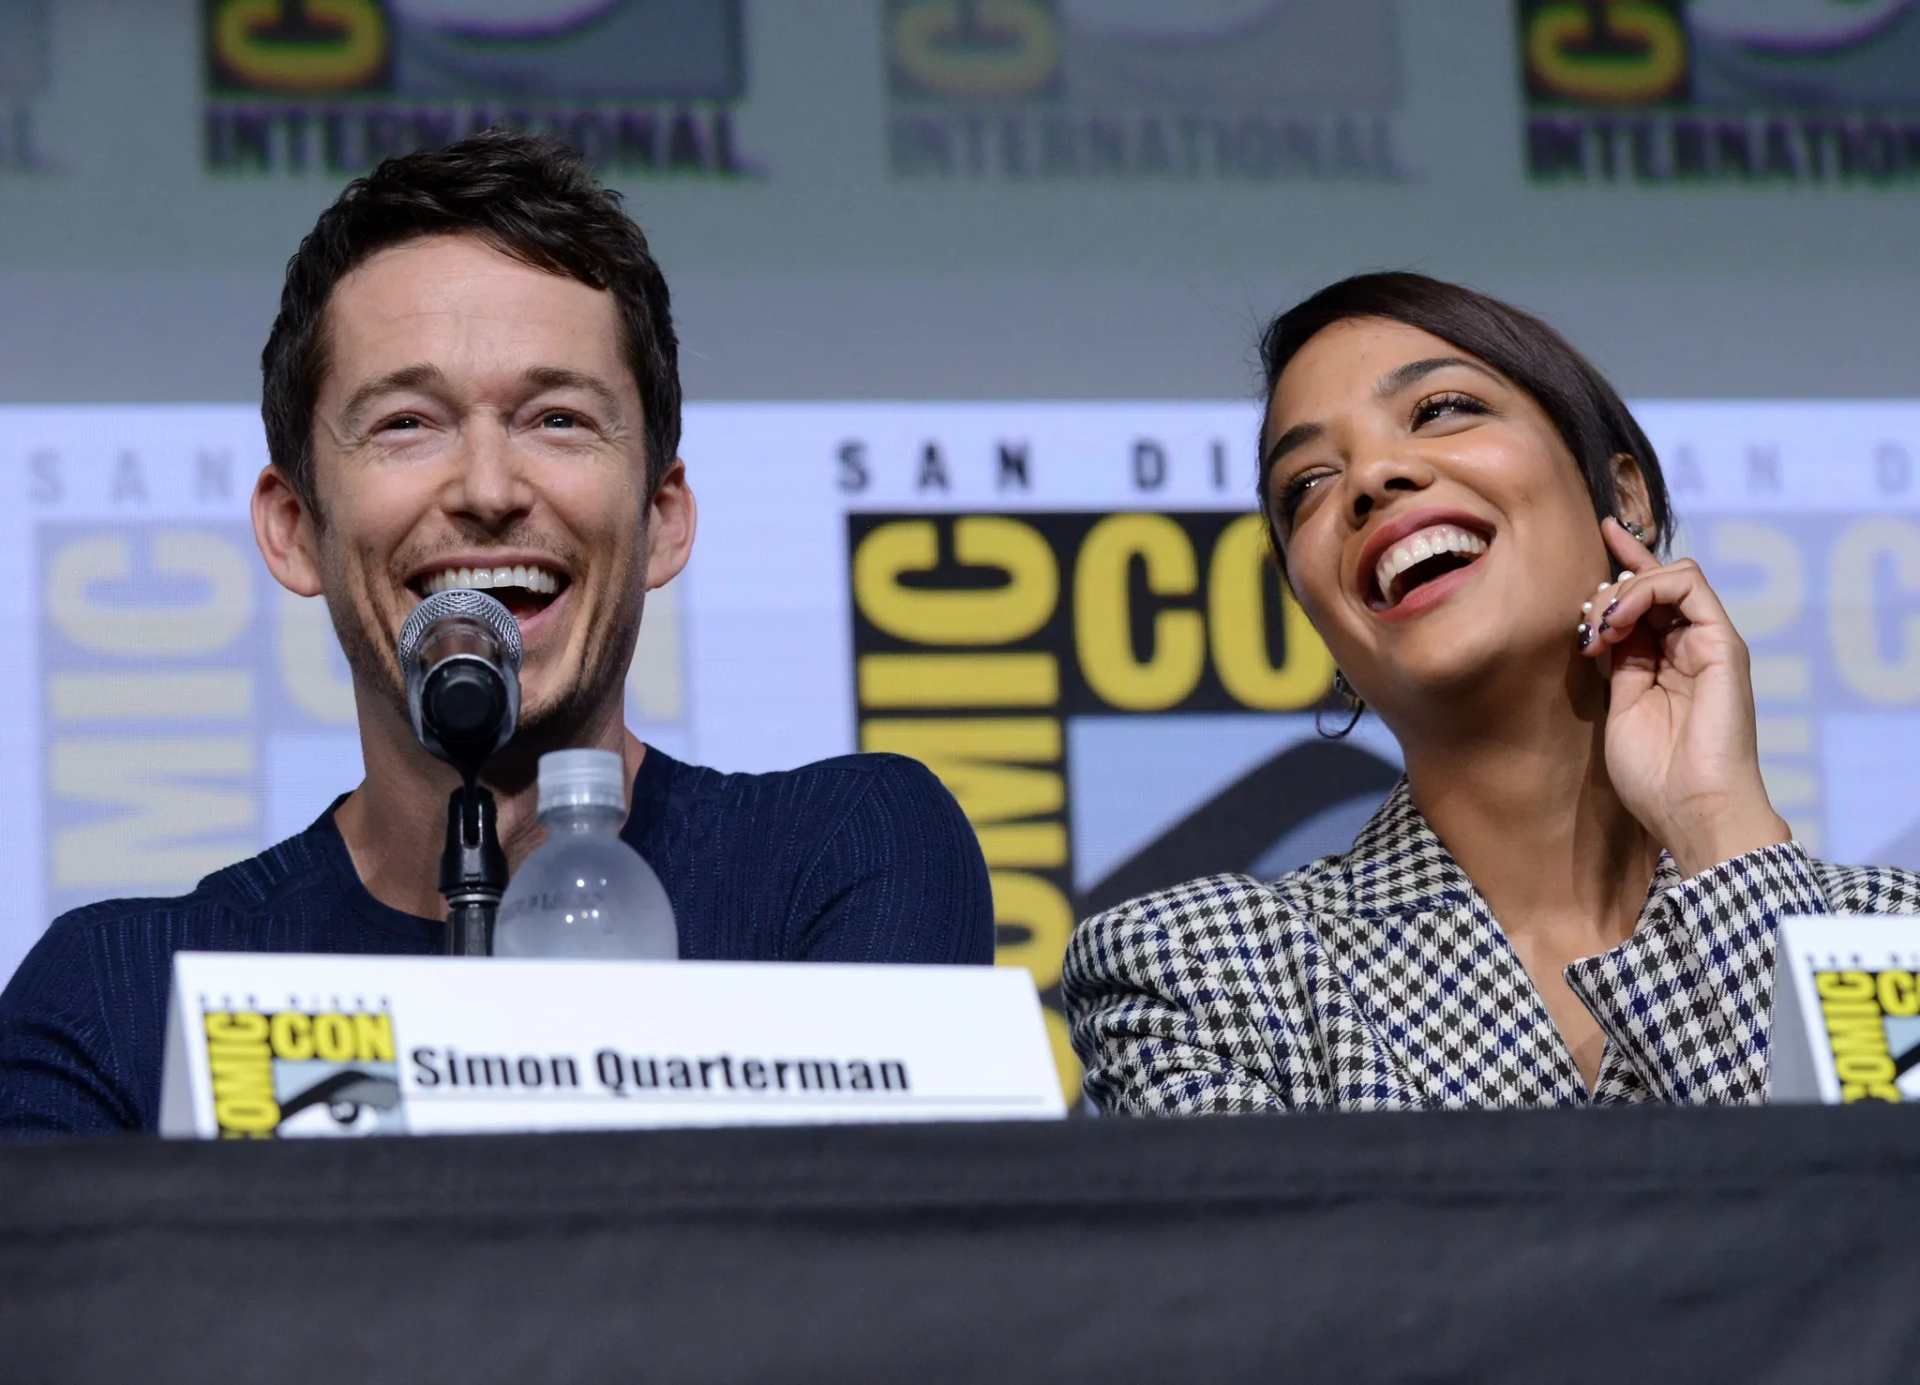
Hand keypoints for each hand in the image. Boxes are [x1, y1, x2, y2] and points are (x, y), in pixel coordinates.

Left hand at [1580, 517, 1790, 876]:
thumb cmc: (1654, 775)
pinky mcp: (1724, 645)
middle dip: (1611, 585)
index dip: (1626, 562)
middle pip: (1659, 579)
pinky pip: (1688, 586)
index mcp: (1666, 662)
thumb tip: (1601, 623)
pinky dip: (1647, 590)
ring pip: (1673, 574)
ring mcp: (1710, 643)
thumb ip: (1619, 661)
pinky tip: (1619, 621)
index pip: (1648, 597)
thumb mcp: (1621, 706)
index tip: (1601, 531)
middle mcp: (1692, 647)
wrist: (1693, 810)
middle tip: (1586, 628)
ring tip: (1600, 628)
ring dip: (1625, 589)